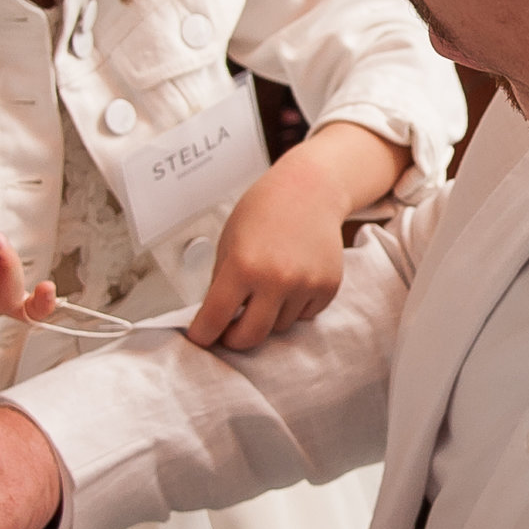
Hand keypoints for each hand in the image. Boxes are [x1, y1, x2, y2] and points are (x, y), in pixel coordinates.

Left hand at [187, 120, 396, 348]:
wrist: (310, 190)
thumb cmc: (265, 210)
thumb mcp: (229, 242)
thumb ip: (222, 282)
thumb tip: (217, 318)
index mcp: (243, 266)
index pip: (215, 318)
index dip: (203, 333)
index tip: (200, 338)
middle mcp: (276, 279)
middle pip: (250, 336)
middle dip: (234, 338)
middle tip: (229, 332)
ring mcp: (305, 285)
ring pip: (279, 326)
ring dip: (269, 316)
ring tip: (269, 284)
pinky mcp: (327, 287)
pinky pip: (304, 315)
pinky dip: (294, 306)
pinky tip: (292, 278)